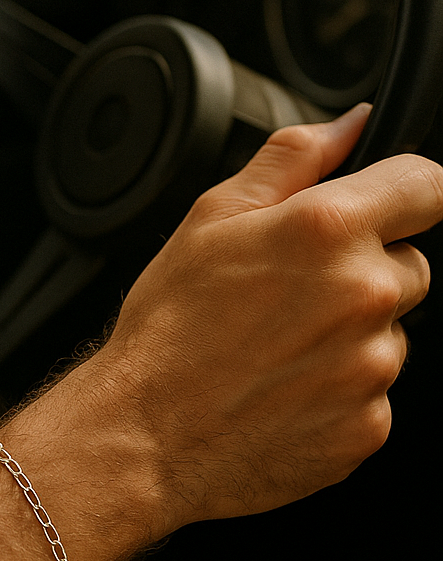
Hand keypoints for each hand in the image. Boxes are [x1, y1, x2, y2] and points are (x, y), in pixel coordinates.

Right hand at [15, 106, 441, 556]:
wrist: (145, 436)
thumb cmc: (168, 330)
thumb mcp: (211, 218)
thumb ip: (293, 159)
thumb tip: (349, 123)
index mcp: (328, 230)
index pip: (428, 185)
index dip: (406, 191)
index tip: (386, 206)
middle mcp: (365, 295)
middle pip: (412, 264)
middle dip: (366, 269)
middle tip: (291, 294)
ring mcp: (373, 366)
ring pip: (392, 332)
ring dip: (352, 333)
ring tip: (277, 348)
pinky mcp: (371, 425)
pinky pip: (375, 393)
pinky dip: (340, 390)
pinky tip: (283, 388)